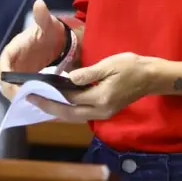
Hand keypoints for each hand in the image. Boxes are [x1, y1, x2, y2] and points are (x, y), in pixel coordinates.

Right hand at [0, 0, 65, 100]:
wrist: (57, 39)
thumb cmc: (50, 30)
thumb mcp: (49, 24)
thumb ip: (43, 16)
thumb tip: (39, 3)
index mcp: (15, 48)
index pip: (4, 61)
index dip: (5, 73)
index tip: (12, 83)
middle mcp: (13, 61)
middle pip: (5, 79)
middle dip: (11, 90)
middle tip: (23, 100)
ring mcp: (18, 71)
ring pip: (11, 87)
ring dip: (18, 96)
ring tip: (30, 104)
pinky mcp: (25, 78)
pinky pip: (21, 90)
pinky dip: (26, 97)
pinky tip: (36, 103)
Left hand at [28, 52, 155, 121]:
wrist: (151, 77)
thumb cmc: (131, 66)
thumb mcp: (110, 64)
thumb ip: (88, 73)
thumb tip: (68, 79)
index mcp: (101, 97)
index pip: (70, 99)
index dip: (51, 95)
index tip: (35, 89)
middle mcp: (101, 110)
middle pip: (69, 114)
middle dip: (48, 108)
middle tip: (30, 100)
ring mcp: (103, 113)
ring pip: (74, 117)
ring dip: (56, 111)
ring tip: (39, 102)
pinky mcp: (105, 111)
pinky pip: (81, 114)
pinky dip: (67, 109)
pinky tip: (58, 102)